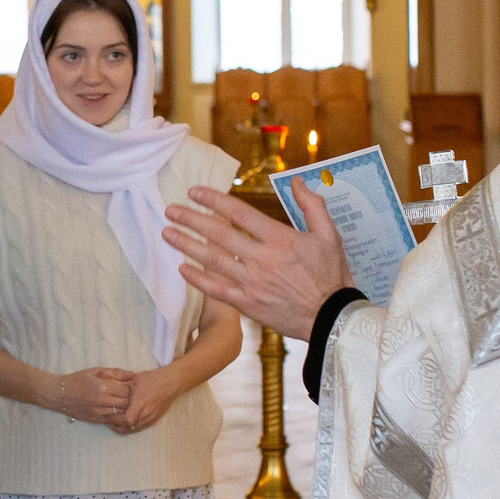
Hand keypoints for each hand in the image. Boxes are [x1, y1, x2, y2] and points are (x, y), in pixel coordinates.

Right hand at [51, 366, 136, 425]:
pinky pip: (112, 420)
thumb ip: (115, 372)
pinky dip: (116, 416)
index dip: (130, 389)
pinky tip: (114, 410)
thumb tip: (133, 374)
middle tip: (127, 396)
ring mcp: (99, 412)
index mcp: (104, 386)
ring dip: (123, 408)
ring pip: (121, 413)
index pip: (127, 391)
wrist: (60, 394)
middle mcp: (102, 400)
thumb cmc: (78, 380)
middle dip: (129, 399)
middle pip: (127, 403)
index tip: (128, 387)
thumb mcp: (95, 371)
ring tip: (121, 403)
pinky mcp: (95, 420)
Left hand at [109, 368, 176, 434]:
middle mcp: (146, 413)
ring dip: (122, 427)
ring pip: (133, 429)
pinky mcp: (154, 419)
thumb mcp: (134, 379)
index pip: (126, 419)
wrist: (171, 383)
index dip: (115, 420)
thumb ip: (121, 386)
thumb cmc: (152, 379)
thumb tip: (106, 386)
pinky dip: (131, 427)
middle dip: (115, 425)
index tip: (107, 415)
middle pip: (128, 427)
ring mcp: (151, 417)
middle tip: (107, 421)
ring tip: (113, 423)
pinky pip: (140, 427)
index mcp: (140, 402)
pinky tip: (124, 423)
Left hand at [160, 179, 351, 340]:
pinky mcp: (248, 304)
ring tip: (167, 233)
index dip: (214, 200)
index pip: (240, 213)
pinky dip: (198, 279)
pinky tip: (182, 268)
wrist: (332, 318)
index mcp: (280, 239)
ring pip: (213, 260)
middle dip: (191, 219)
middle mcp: (262, 259)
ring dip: (187, 245)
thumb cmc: (331, 275)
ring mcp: (253, 283)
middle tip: (170, 209)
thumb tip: (297, 181)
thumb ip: (312, 205)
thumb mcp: (329, 235)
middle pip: (219, 234)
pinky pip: (217, 290)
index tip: (194, 192)